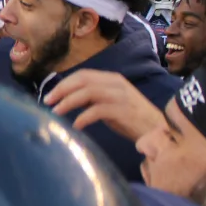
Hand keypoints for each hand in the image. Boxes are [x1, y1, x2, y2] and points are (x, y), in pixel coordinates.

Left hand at [43, 69, 166, 142]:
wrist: (158, 130)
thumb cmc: (131, 119)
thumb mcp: (110, 103)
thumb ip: (93, 98)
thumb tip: (67, 99)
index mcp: (112, 79)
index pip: (83, 75)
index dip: (64, 83)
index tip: (49, 96)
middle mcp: (116, 83)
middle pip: (83, 80)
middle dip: (62, 90)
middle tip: (47, 102)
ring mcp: (120, 96)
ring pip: (88, 92)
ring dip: (68, 102)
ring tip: (56, 113)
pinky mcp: (124, 111)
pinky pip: (98, 110)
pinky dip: (83, 117)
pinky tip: (75, 125)